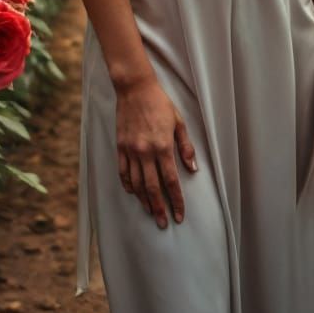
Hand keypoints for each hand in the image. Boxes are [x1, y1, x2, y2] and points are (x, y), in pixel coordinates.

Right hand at [115, 79, 197, 228]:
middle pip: (153, 188)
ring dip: (144, 201)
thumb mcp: (179, 122)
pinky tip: (133, 193)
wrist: (135, 89)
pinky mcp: (120, 147)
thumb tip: (193, 168)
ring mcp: (131, 150)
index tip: (179, 214)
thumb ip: (185, 147)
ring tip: (150, 213)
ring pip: (137, 183)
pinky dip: (128, 185)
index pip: (171, 181)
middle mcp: (146, 152)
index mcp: (163, 146)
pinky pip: (123, 171)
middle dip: (160, 208)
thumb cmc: (160, 104)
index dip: (176, 200)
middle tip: (164, 223)